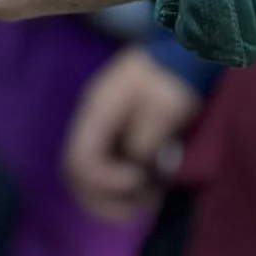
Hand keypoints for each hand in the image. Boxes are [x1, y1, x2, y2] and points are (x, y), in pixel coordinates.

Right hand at [63, 50, 201, 223]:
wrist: (180, 54)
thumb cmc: (173, 77)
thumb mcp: (164, 107)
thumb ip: (145, 142)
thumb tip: (136, 170)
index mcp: (96, 112)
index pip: (78, 160)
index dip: (106, 181)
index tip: (141, 178)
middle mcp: (90, 124)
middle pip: (75, 176)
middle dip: (107, 199)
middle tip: (145, 201)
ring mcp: (100, 131)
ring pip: (87, 179)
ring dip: (115, 198)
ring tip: (151, 197)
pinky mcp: (114, 138)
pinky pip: (105, 172)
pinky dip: (123, 189)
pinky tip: (150, 187)